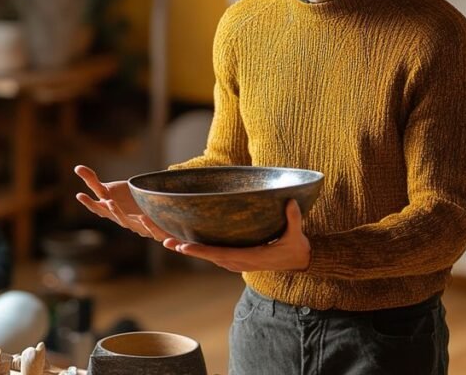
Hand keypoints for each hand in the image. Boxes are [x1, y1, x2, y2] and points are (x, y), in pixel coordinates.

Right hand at [74, 165, 170, 241]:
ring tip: (112, 202)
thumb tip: (76, 167)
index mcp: (109, 210)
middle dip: (105, 209)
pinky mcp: (149, 229)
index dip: (88, 202)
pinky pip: (147, 229)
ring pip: (125, 221)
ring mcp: (133, 225)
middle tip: (104, 200)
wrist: (147, 217)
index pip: (96, 207)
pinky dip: (146, 225)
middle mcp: (119, 219)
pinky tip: (142, 217)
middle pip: (109, 215)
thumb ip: (92, 180)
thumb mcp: (108, 190)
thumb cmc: (123, 203)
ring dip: (119, 214)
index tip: (79, 195)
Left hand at [161, 199, 310, 272]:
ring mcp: (236, 263)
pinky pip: (213, 256)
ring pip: (208, 257)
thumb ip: (294, 219)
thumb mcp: (296, 235)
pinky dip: (199, 251)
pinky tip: (185, 244)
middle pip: (207, 256)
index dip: (200, 251)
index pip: (220, 254)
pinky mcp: (236, 261)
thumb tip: (291, 202)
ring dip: (189, 250)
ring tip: (168, 242)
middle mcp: (238, 262)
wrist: (300, 263)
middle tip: (165, 242)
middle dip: (186, 249)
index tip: (183, 247)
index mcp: (249, 257)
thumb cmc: (296, 248)